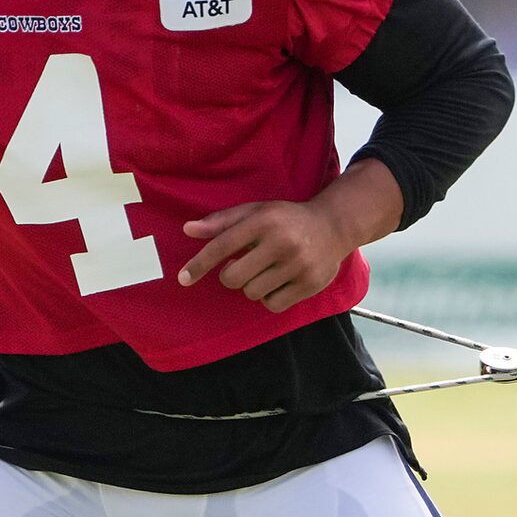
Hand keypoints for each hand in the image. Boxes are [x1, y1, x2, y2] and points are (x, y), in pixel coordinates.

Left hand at [177, 199, 357, 313]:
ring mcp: (298, 265)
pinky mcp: (310, 284)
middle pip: (233, 278)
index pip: (222, 246)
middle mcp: (282, 242)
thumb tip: (188, 230)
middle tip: (242, 266)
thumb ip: (222, 221)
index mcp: (264, 220)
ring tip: (266, 271)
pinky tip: (278, 282)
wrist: (334, 226)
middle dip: (230, 276)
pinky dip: (269, 298)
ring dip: (251, 286)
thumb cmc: (286, 219)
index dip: (199, 264)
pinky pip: (272, 304)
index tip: (183, 279)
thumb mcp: (255, 212)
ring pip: (252, 292)